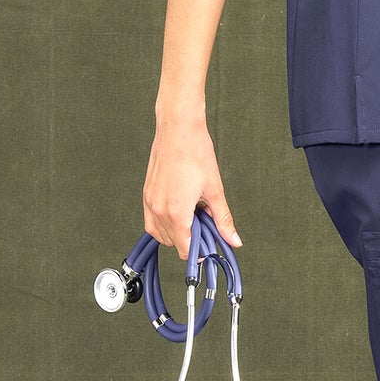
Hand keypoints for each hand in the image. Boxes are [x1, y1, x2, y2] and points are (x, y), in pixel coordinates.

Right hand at [142, 112, 243, 259]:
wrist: (178, 129)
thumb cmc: (195, 153)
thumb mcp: (215, 190)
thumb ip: (222, 219)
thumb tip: (233, 239)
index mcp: (176, 212)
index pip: (184, 248)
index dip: (199, 251)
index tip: (209, 246)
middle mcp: (159, 210)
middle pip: (173, 242)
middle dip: (190, 239)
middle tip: (205, 223)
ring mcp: (150, 202)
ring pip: (160, 234)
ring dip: (177, 231)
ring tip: (193, 213)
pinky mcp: (146, 194)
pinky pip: (152, 220)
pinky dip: (165, 222)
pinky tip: (180, 209)